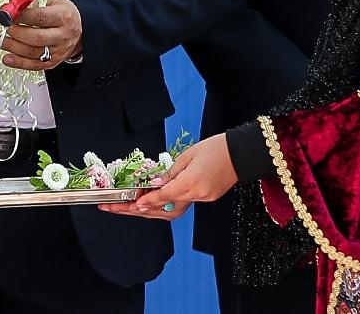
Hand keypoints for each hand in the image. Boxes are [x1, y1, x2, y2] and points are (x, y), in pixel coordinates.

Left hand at [0, 0, 82, 69]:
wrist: (81, 30)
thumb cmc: (62, 14)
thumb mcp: (50, 1)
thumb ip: (26, 0)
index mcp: (63, 16)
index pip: (40, 17)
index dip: (21, 16)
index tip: (6, 13)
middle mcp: (62, 35)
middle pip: (36, 37)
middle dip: (15, 32)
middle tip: (1, 27)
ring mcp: (58, 50)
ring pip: (33, 52)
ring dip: (12, 47)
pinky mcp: (53, 62)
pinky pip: (34, 65)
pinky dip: (19, 63)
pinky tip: (7, 58)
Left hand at [102, 134, 235, 219]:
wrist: (240, 154)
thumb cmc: (215, 148)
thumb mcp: (187, 156)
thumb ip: (169, 173)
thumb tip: (153, 183)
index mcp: (191, 183)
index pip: (163, 196)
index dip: (145, 201)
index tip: (131, 205)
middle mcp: (197, 195)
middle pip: (163, 210)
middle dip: (139, 211)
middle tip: (119, 208)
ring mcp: (203, 199)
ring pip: (171, 212)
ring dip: (151, 211)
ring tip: (131, 207)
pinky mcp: (206, 198)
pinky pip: (181, 205)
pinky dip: (165, 205)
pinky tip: (153, 201)